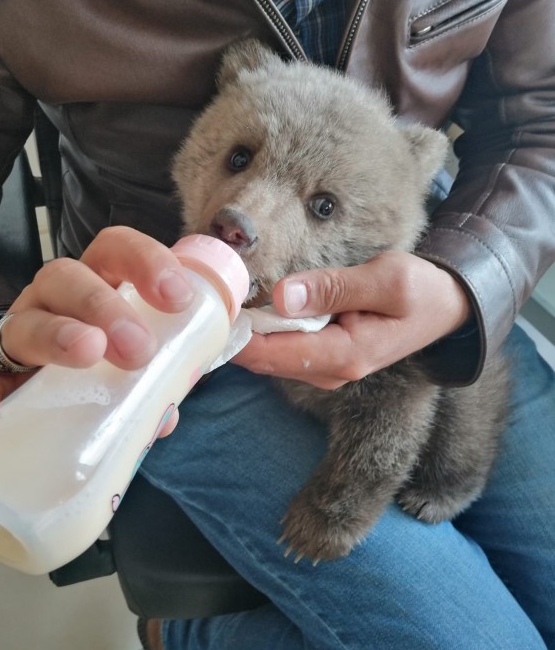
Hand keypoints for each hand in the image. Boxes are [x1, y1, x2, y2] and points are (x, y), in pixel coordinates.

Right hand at [0, 227, 193, 427]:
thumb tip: (168, 410)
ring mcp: (23, 331)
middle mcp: (56, 298)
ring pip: (28, 319)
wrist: (55, 391)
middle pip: (67, 277)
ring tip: (86, 352)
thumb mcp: (142, 356)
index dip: (147, 262)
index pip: (115, 249)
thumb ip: (162, 373)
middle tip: (138, 347)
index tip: (178, 298)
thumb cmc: (112, 362)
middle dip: (103, 305)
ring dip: (57, 335)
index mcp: (98, 281)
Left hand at [232, 251, 470, 388]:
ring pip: (271, 354)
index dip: (237, 336)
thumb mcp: (385, 279)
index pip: (273, 354)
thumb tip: (282, 295)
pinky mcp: (323, 356)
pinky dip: (264, 329)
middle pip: (265, 358)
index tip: (210, 310)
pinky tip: (250, 307)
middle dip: (235, 333)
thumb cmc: (420, 291)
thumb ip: (334, 287)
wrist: (445, 307)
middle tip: (206, 298)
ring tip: (222, 298)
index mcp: (344, 355)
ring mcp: (325, 367)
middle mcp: (330, 370)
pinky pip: (284, 346)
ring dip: (247, 331)